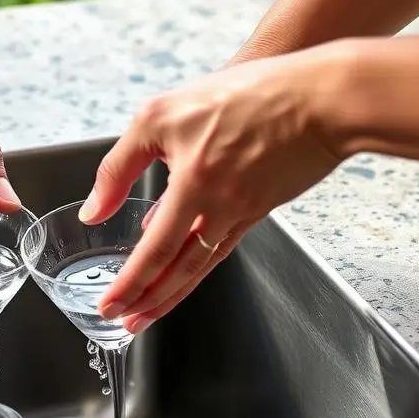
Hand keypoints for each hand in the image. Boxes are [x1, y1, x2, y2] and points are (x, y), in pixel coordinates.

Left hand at [79, 47, 343, 332]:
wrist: (323, 96)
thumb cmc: (252, 93)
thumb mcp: (163, 114)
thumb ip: (120, 164)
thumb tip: (95, 211)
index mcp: (192, 185)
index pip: (153, 251)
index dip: (130, 284)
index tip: (111, 306)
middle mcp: (219, 206)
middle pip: (178, 269)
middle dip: (149, 301)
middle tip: (128, 323)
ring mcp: (244, 210)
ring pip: (202, 264)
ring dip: (174, 292)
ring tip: (152, 311)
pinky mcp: (261, 206)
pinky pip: (223, 241)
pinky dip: (200, 258)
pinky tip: (184, 259)